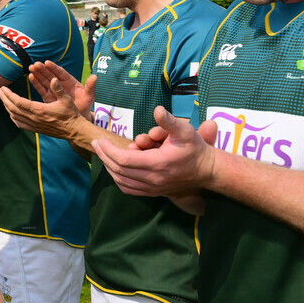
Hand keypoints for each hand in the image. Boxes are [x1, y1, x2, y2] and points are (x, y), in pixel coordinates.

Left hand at [0, 72, 87, 141]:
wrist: (74, 131)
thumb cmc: (71, 114)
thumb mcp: (66, 99)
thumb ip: (58, 89)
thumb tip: (53, 79)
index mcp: (39, 110)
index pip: (18, 101)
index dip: (8, 94)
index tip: (2, 88)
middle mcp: (34, 118)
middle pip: (12, 108)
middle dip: (4, 98)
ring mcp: (34, 125)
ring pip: (14, 116)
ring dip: (6, 106)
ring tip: (3, 98)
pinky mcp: (35, 129)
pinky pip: (19, 124)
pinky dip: (12, 117)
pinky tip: (11, 112)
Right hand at [27, 61, 94, 116]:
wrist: (78, 118)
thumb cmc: (85, 105)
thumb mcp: (89, 96)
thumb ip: (90, 86)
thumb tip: (95, 76)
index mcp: (70, 82)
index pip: (61, 73)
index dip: (54, 68)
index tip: (47, 62)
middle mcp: (61, 84)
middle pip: (50, 75)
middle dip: (43, 69)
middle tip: (35, 64)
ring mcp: (54, 90)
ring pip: (45, 80)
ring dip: (38, 74)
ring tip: (30, 68)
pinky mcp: (48, 97)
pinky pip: (42, 89)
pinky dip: (36, 83)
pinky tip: (31, 77)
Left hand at [92, 106, 219, 197]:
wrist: (207, 171)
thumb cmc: (195, 149)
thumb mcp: (185, 131)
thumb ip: (169, 121)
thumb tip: (157, 109)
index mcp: (157, 164)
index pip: (124, 159)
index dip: (109, 150)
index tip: (100, 140)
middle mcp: (153, 179)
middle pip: (119, 170)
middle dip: (104, 156)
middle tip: (96, 144)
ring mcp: (153, 188)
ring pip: (121, 181)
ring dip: (109, 167)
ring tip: (102, 153)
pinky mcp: (153, 193)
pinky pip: (129, 189)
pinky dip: (118, 179)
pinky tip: (113, 168)